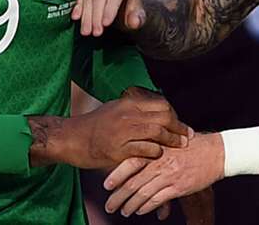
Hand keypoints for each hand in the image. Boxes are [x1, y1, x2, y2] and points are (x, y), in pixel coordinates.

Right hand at [61, 95, 189, 168]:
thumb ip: (134, 109)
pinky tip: (159, 155)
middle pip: (163, 116)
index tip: (180, 124)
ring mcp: (123, 131)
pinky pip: (145, 149)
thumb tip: (154, 110)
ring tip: (181, 146)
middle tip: (188, 136)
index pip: (161, 104)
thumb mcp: (115, 109)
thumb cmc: (93, 125)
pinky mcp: (118, 149)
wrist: (71, 138)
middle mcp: (127, 114)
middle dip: (179, 127)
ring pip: (157, 131)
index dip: (174, 115)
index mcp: (128, 103)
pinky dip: (156, 152)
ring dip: (172, 140)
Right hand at [72, 0, 146, 36]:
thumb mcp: (137, 14)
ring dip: (87, 15)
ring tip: (87, 31)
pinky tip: (76, 17)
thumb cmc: (130, 7)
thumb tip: (135, 22)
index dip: (110, 8)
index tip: (106, 24)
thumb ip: (137, 17)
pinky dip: (78, 7)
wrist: (122, 2)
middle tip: (96, 32)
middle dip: (97, 15)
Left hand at [103, 132, 223, 217]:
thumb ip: (154, 147)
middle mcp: (160, 162)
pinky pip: (158, 200)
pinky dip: (147, 207)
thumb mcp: (170, 140)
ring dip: (131, 205)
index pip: (131, 161)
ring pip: (144, 193)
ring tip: (123, 211)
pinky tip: (140, 211)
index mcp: (156, 148)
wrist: (216, 152)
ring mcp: (169, 175)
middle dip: (119, 195)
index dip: (117, 174)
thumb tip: (136, 158)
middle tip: (109, 204)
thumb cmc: (192, 145)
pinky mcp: (179, 187)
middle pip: (134, 181)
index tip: (106, 184)